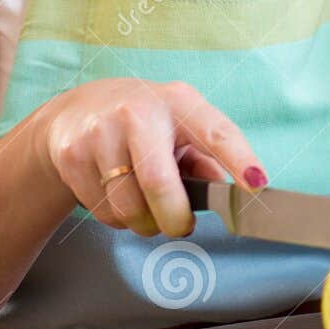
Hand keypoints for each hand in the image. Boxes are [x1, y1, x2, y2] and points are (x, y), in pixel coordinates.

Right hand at [36, 78, 264, 238]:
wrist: (75, 112)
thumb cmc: (145, 124)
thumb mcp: (181, 129)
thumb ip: (208, 159)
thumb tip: (230, 190)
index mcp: (180, 102)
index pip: (217, 133)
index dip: (240, 160)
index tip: (257, 185)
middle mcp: (139, 111)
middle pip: (159, 182)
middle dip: (174, 217)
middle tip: (181, 227)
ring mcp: (101, 132)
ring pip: (128, 206)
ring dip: (144, 222)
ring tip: (146, 207)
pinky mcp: (72, 156)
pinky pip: (103, 211)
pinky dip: (117, 218)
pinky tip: (117, 196)